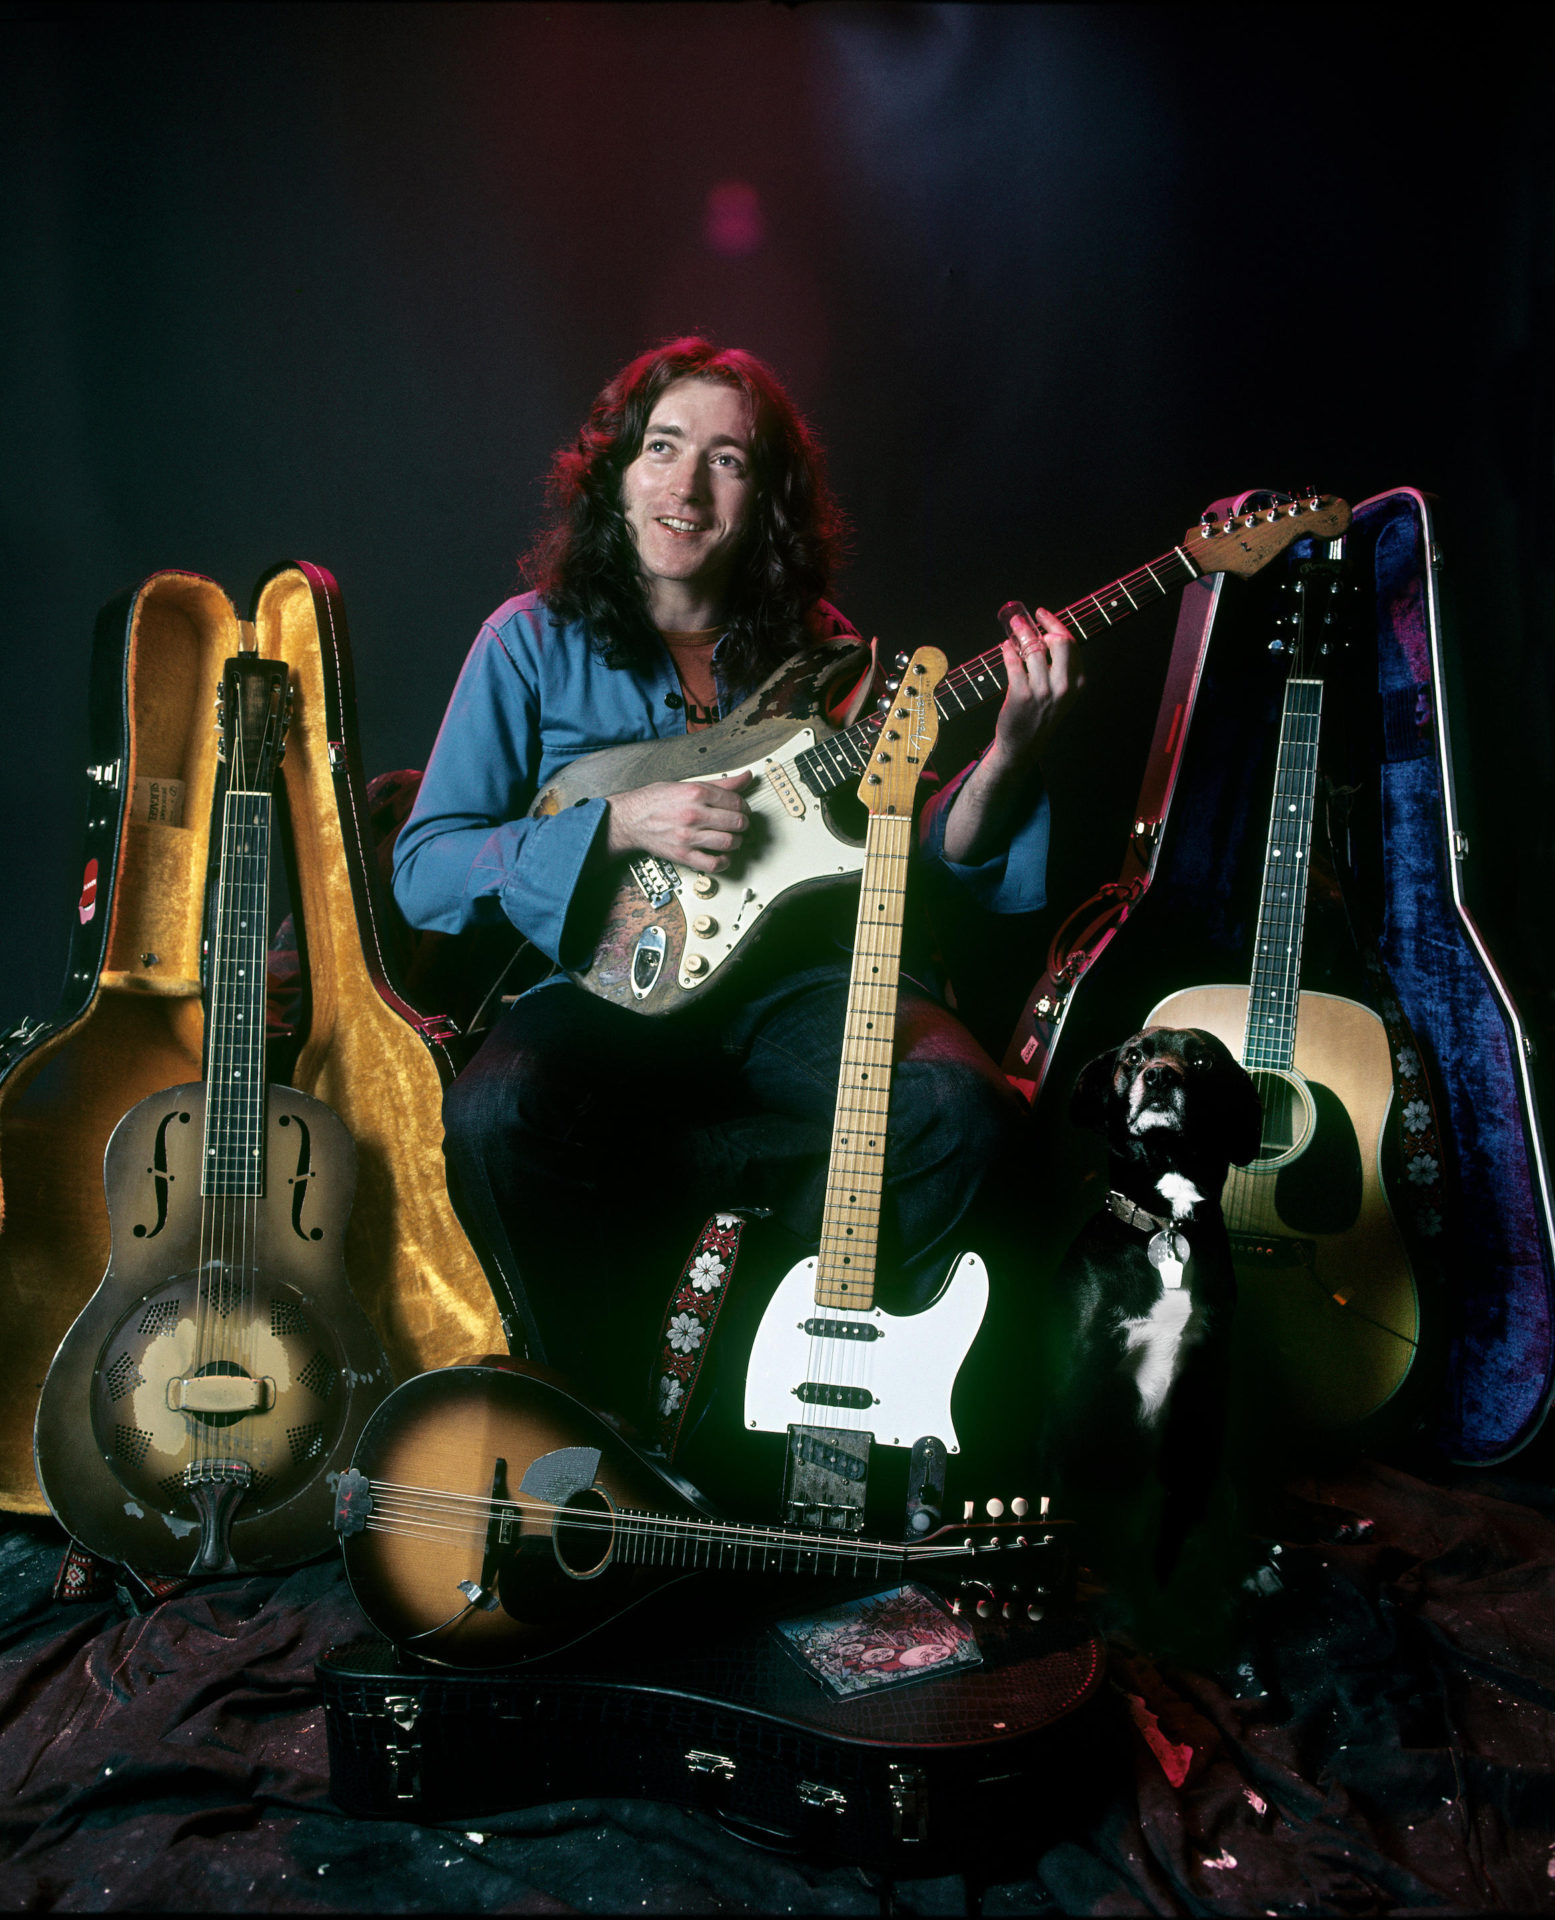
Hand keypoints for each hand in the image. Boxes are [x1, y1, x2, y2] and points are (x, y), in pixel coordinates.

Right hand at [604, 770, 753, 872]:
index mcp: (696, 793)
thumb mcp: (686, 784)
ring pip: (729, 842)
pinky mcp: (683, 855)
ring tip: (732, 838)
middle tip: (739, 824)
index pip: (736, 802)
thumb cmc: (655, 801)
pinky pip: (714, 864)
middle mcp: (694, 814)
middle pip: (737, 822)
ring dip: (736, 842)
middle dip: (743, 824)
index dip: (744, 807)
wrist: (630, 819)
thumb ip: (719, 783)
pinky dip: (725, 861)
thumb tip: (746, 777)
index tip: (742, 810)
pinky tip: (723, 855)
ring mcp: (689, 836)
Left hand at [992, 605, 1080, 768]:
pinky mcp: (1021, 695)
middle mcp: (1064, 686)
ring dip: (1020, 632)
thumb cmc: (1041, 716)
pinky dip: (1008, 650)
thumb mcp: (1061, 694)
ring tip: (1012, 628)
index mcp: (1078, 683)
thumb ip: (1060, 669)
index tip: (1043, 615)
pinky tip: (1005, 646)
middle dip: (1043, 624)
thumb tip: (1046, 634)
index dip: (1056, 624)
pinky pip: (1014, 662)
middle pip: (1060, 642)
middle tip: (1027, 619)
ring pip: (1034, 649)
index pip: (1071, 644)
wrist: (1024, 746)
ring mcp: (1043, 691)